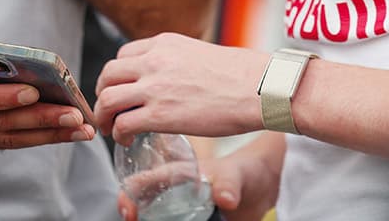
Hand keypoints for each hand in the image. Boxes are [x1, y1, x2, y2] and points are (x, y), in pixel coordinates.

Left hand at [94, 34, 268, 143]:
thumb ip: (177, 61)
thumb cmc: (240, 75)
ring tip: (111, 128)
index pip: (123, 55)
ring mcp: (155, 87)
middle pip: (108, 75)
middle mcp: (155, 61)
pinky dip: (119, 133)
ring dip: (104, 116)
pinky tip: (128, 139)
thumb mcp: (200, 52)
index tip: (122, 90)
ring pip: (108, 99)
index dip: (117, 76)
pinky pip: (123, 124)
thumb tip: (173, 76)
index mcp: (164, 43)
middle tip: (109, 110)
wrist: (258, 87)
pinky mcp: (160, 115)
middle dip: (103, 94)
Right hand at [117, 149, 282, 220]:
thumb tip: (226, 198)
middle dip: (131, 212)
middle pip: (141, 202)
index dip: (129, 194)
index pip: (143, 181)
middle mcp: (173, 193)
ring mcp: (180, 210)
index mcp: (176, 174)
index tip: (129, 212)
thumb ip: (230, 185)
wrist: (259, 189)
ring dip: (146, 220)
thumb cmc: (243, 173)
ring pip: (154, 216)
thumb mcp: (236, 176)